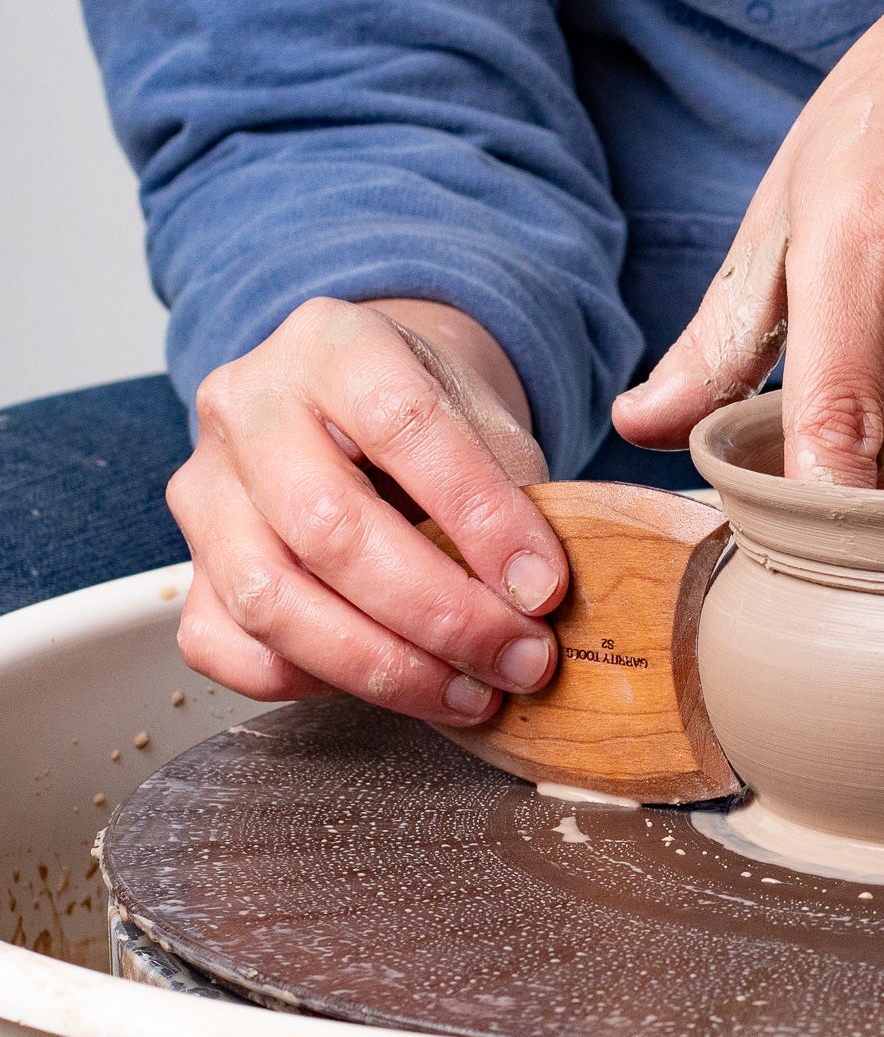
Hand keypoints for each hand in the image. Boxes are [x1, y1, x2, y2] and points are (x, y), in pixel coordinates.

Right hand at [167, 297, 566, 722]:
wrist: (363, 410)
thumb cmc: (432, 422)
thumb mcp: (486, 424)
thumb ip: (511, 499)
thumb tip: (532, 602)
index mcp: (334, 344)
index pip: (403, 427)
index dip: (480, 518)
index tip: (542, 588)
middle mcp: (248, 406)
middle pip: (329, 528)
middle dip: (440, 613)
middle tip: (520, 658)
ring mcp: (205, 489)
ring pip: (270, 600)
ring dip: (384, 667)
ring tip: (472, 692)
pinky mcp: (188, 568)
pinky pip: (227, 647)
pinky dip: (313, 683)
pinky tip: (393, 685)